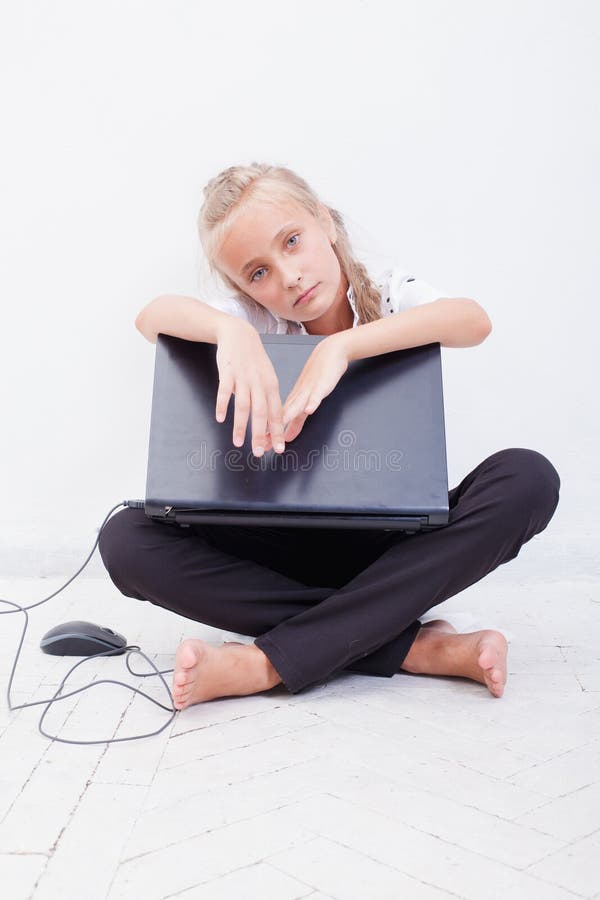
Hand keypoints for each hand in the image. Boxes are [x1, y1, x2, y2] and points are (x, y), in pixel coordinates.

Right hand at [215, 317, 285, 456]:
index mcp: (271, 386)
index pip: (276, 413)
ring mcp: (243, 378)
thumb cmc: (253, 359)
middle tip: (258, 452)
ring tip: (238, 443)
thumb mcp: (266, 377)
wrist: (239, 334)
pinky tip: (221, 418)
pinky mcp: (228, 372)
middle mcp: (259, 383)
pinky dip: (223, 405)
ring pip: (244, 406)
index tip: (278, 448)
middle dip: (260, 435)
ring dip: (240, 426)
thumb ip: (267, 398)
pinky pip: (225, 391)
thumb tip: (270, 421)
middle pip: (261, 413)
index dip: (277, 432)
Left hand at [263, 334, 349, 447]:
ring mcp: (308, 390)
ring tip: (280, 425)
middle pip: (283, 414)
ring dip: (288, 416)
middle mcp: (297, 396)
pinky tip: (309, 409)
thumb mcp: (305, 399)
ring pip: (296, 404)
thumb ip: (296, 418)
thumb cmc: (317, 375)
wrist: (330, 353)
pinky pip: (317, 394)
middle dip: (273, 430)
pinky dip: (312, 402)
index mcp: (292, 400)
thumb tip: (286, 435)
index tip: (260, 444)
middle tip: (264, 442)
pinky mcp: (322, 385)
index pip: (277, 419)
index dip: (269, 432)